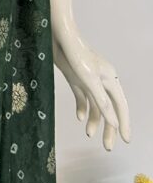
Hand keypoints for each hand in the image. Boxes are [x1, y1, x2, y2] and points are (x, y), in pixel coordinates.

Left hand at [50, 0, 129, 150]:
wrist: (58, 36)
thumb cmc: (75, 55)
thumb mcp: (88, 80)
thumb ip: (101, 102)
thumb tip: (114, 123)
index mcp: (110, 79)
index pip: (120, 106)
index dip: (123, 123)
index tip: (125, 140)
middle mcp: (102, 80)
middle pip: (109, 108)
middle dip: (109, 127)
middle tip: (107, 146)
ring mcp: (88, 79)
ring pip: (95, 104)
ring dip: (94, 119)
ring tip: (89, 133)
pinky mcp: (75, 77)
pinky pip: (82, 97)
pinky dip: (82, 107)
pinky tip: (79, 117)